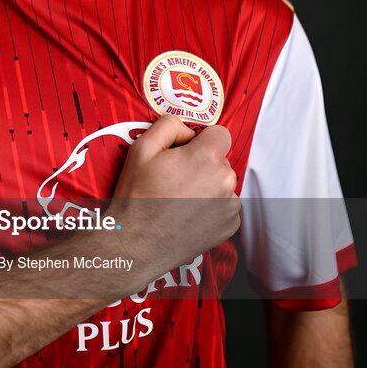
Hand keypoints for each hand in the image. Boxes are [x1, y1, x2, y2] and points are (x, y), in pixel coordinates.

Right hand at [108, 115, 239, 279]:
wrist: (136, 242)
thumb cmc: (137, 195)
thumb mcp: (142, 148)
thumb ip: (169, 125)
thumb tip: (188, 130)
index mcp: (207, 158)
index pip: (221, 133)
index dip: (201, 139)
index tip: (184, 152)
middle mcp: (225, 181)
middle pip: (221, 159)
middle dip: (202, 163)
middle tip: (175, 178)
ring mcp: (230, 206)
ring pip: (223, 182)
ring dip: (208, 185)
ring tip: (180, 198)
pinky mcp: (229, 226)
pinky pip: (225, 205)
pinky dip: (211, 206)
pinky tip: (188, 213)